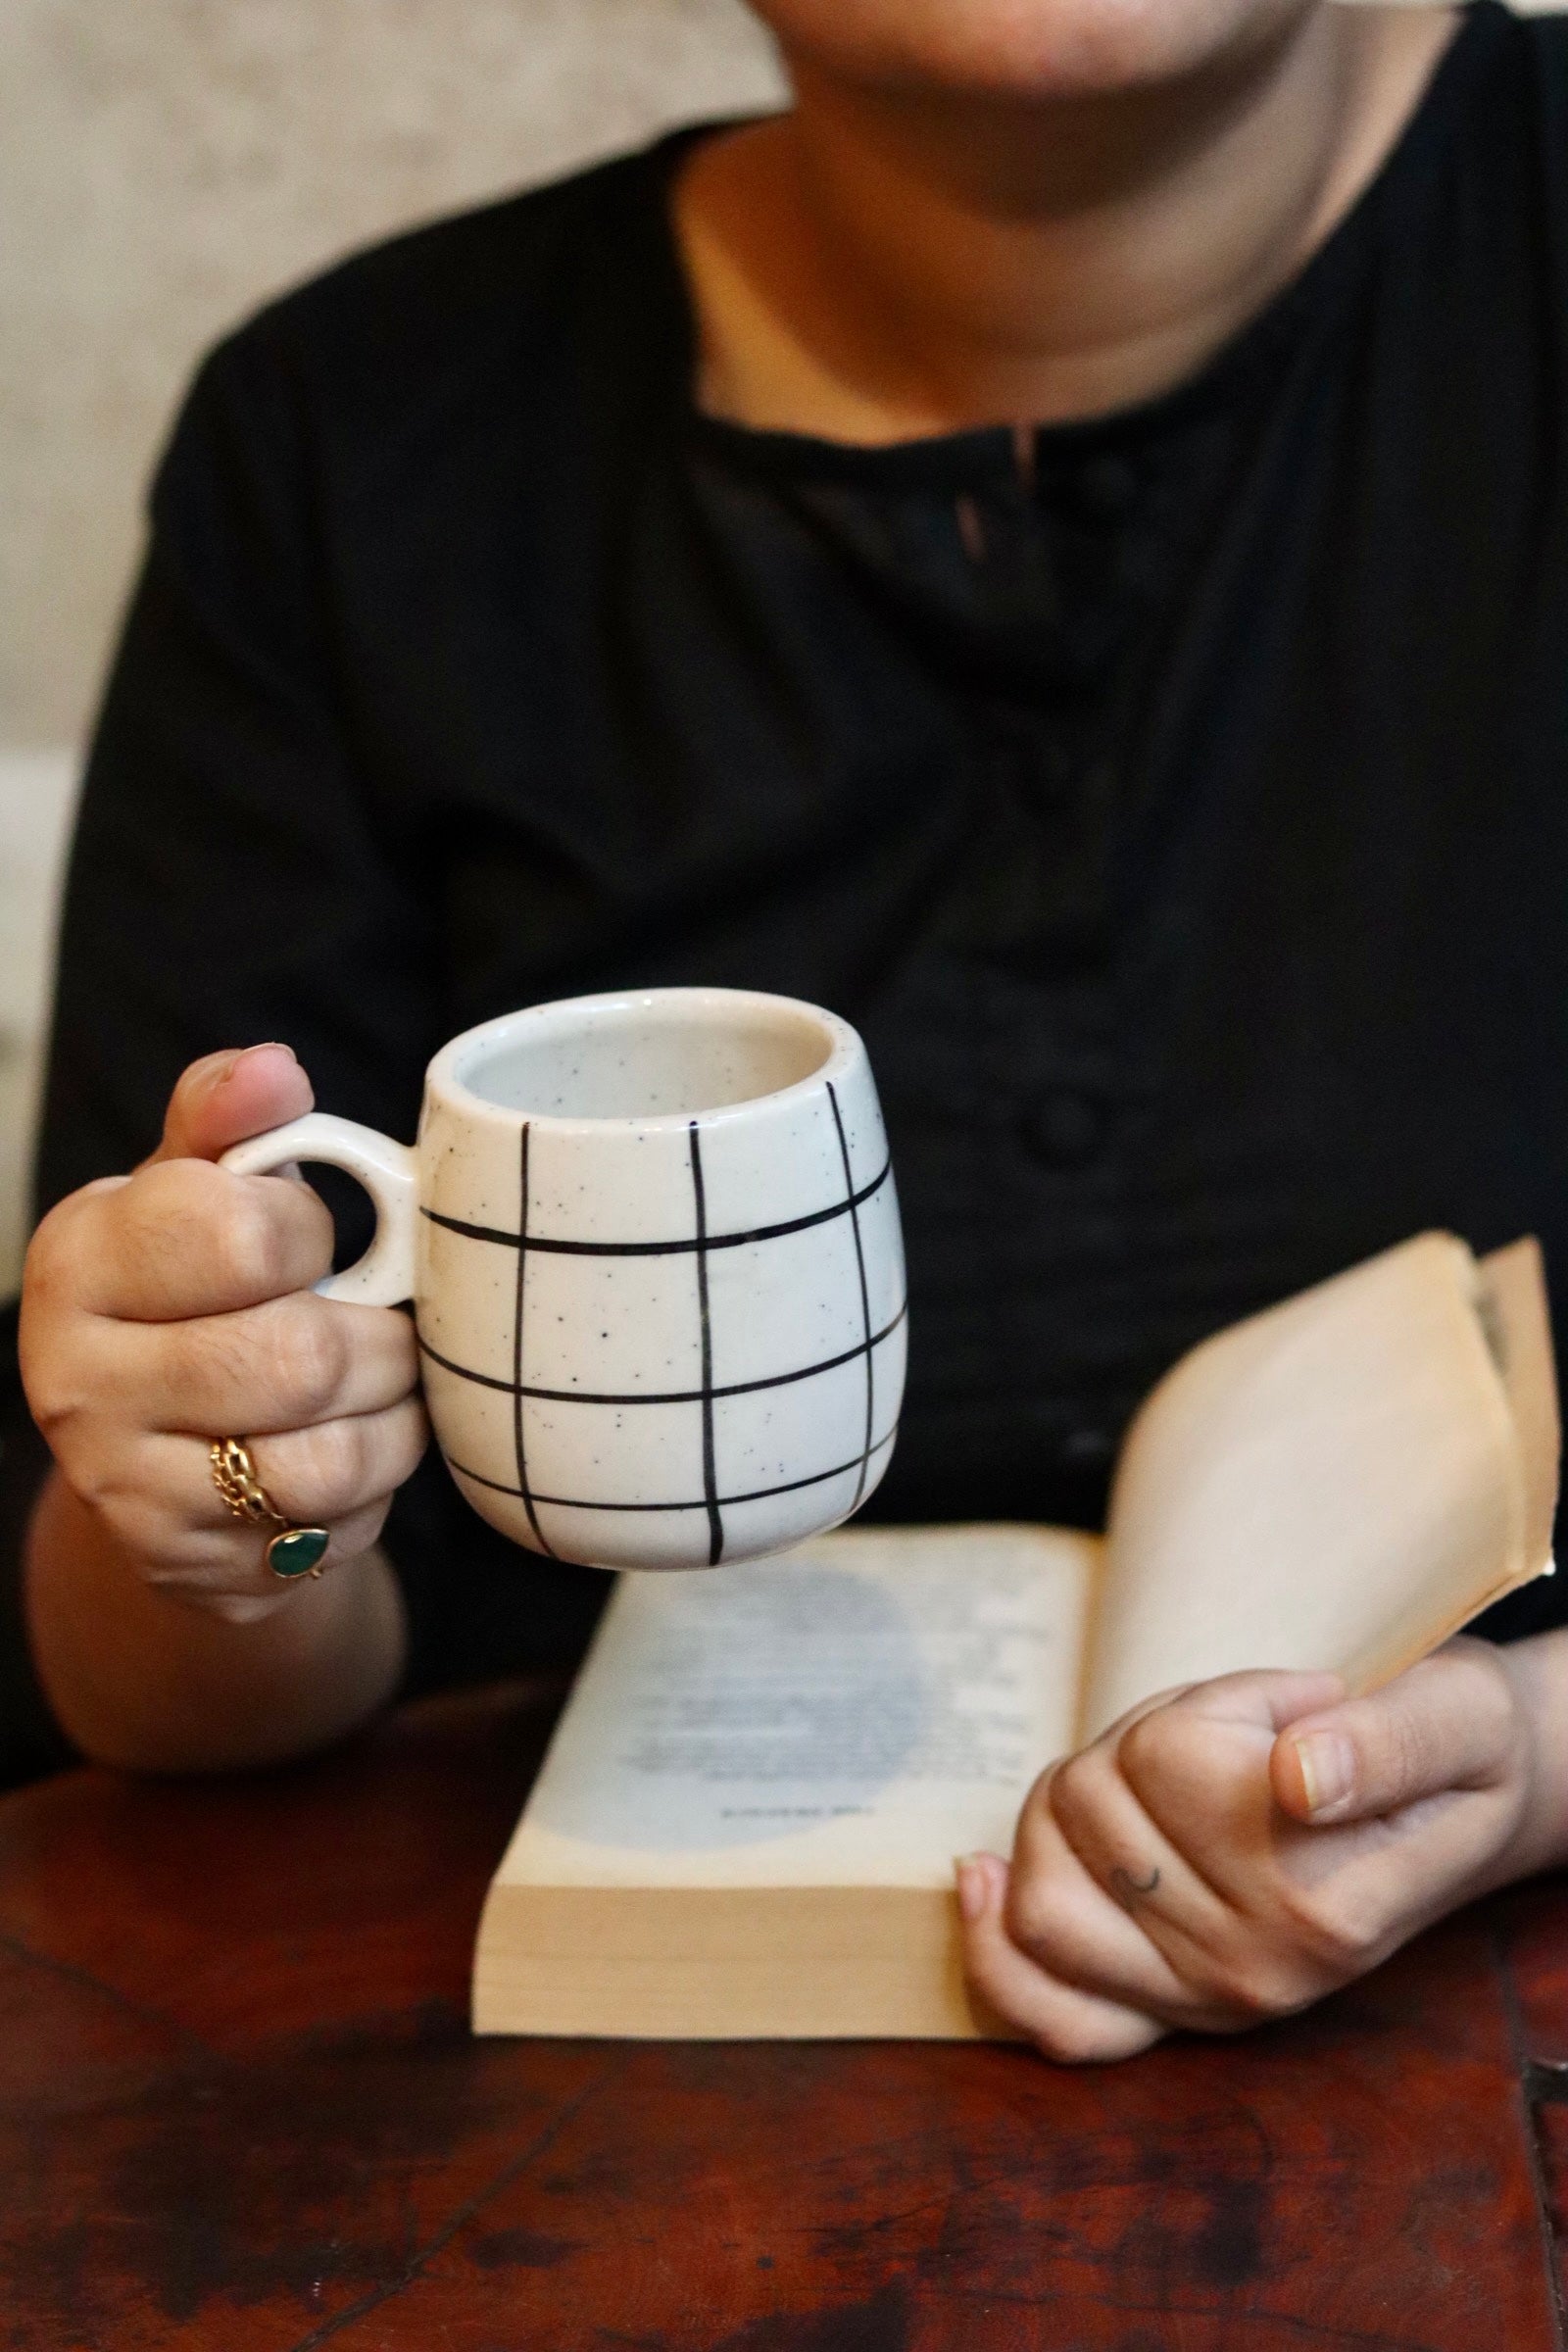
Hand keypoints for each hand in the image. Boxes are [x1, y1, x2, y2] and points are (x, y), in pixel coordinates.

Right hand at [20, 1045, 427, 1621]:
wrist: (157, 1447)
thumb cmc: (194, 1288)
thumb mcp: (198, 1189)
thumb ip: (229, 1119)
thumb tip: (273, 1071)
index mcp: (79, 1259)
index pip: (239, 1233)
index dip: (311, 1231)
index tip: (312, 1240)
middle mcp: (77, 1380)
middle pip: (296, 1361)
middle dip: (379, 1341)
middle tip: (385, 1328)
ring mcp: (123, 1486)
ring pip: (324, 1461)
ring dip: (391, 1421)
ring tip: (385, 1391)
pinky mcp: (183, 1563)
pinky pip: (328, 1534)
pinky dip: (372, 1494)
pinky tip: (352, 1457)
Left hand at [956, 1637, 1561, 2061]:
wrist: (1474, 1818)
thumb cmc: (1458, 1755)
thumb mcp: (1457, 1716)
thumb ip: (1387, 1742)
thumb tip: (1297, 1774)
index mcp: (1322, 1908)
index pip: (1173, 1758)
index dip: (1219, 1702)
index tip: (1301, 1701)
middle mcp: (1254, 1975)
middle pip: (1092, 1799)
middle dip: (1145, 1734)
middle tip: (1242, 1735)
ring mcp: (1201, 2002)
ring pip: (1043, 1871)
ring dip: (1078, 1796)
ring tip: (1169, 1777)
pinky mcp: (1162, 2009)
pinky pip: (1043, 2005)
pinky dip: (995, 1945)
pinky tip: (981, 1877)